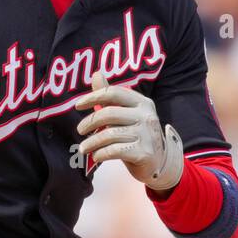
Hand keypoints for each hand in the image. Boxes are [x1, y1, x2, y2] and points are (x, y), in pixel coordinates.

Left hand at [75, 71, 183, 190]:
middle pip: (109, 113)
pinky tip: (96, 156)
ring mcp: (147, 134)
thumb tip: (96, 73)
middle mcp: (146, 116)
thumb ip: (111, 97)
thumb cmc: (137, 136)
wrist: (159, 163)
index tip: (78, 105)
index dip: (93, 96)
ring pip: (109, 134)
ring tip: (84, 148)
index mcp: (142, 103)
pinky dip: (100, 154)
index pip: (114, 93)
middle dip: (89, 122)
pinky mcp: (143, 152)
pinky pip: (114, 150)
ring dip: (91, 142)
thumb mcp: (126, 114)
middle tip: (80, 130)